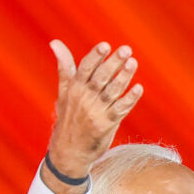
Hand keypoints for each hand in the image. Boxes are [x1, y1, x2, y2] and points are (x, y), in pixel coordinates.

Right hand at [42, 40, 142, 193]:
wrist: (69, 151)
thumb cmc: (69, 118)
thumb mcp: (64, 92)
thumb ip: (65, 67)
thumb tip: (55, 42)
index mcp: (74, 88)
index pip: (85, 69)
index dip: (95, 57)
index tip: (105, 45)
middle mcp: (85, 98)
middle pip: (101, 77)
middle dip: (113, 63)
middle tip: (126, 49)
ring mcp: (96, 111)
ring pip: (112, 91)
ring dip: (124, 77)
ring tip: (133, 63)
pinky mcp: (106, 124)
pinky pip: (120, 109)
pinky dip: (130, 99)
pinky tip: (139, 88)